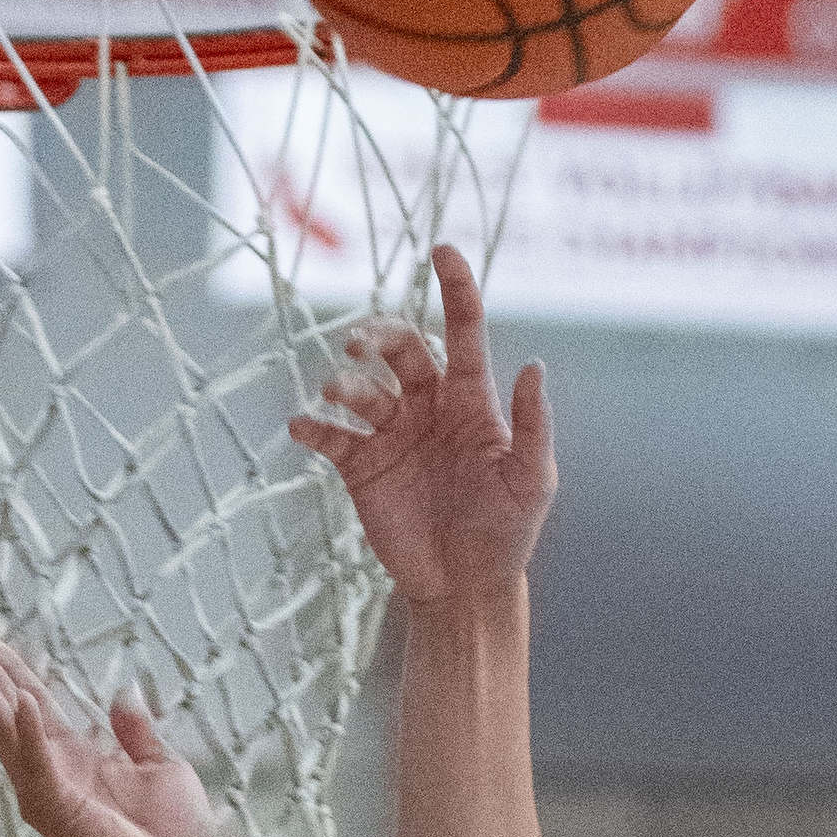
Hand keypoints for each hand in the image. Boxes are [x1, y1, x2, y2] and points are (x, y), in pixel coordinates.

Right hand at [0, 629, 217, 836]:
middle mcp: (52, 768)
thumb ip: (137, 732)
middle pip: (7, 707)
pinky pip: (38, 763)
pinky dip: (28, 731)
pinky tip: (19, 699)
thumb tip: (122, 694)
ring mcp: (48, 788)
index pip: (33, 702)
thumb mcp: (162, 766)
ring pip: (6, 728)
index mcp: (76, 757)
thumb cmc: (174, 836)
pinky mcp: (57, 807)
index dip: (10, 670)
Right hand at [286, 244, 555, 611]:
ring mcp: (391, 435)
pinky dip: (312, 428)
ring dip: (345, 384)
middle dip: (378, 336)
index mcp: (470, 400)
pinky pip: (330, 438)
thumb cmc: (506, 532)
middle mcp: (427, 407)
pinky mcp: (361, 468)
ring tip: (337, 394)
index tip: (443, 249)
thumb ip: (533, 424)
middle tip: (358, 345)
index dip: (456, 288)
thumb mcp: (531, 480)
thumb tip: (535, 365)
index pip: (464, 331)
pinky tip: (301, 426)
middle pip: (400, 349)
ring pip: (361, 389)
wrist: (465, 587)